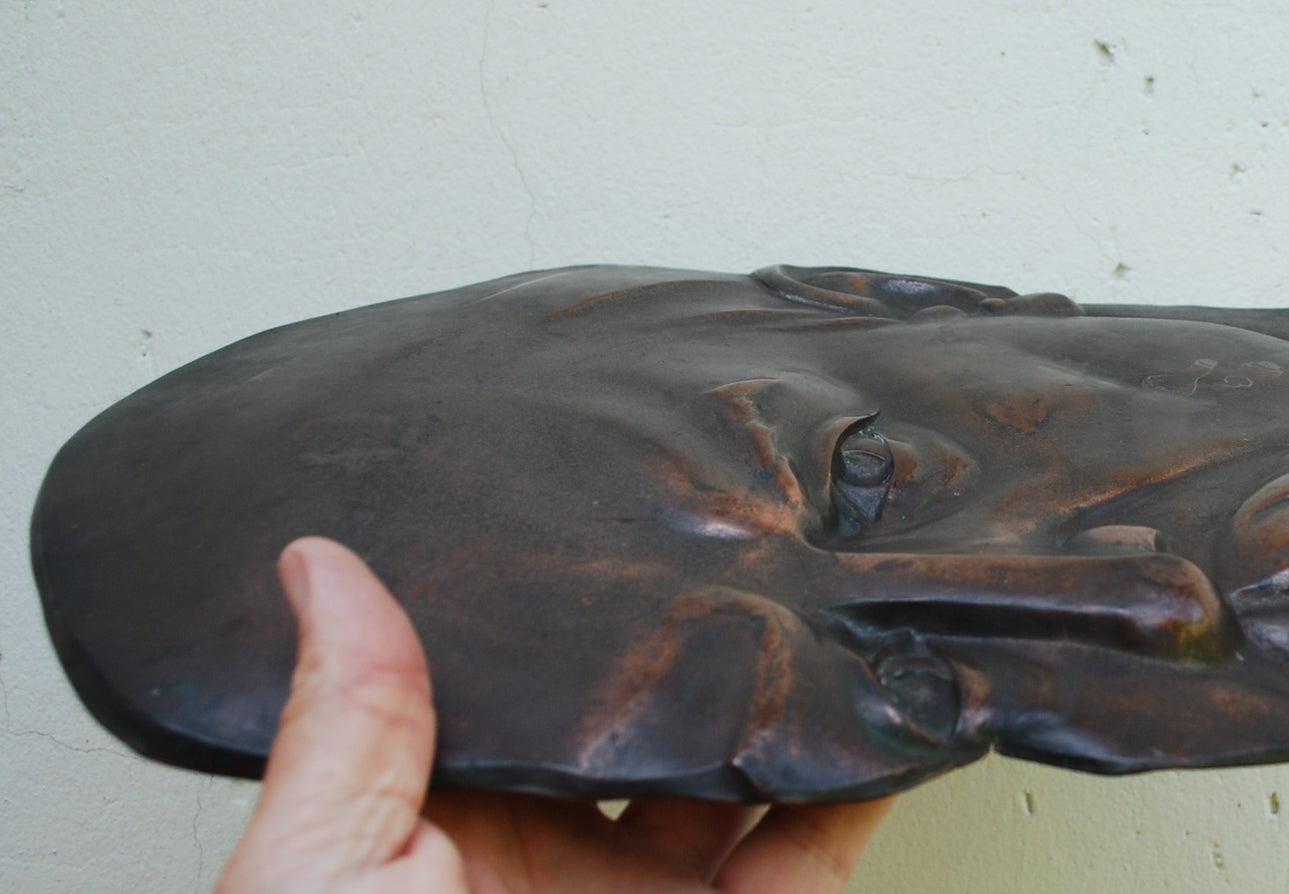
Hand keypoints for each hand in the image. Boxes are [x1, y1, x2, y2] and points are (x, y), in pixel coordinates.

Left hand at [216, 537, 892, 893]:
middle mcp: (552, 867)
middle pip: (639, 731)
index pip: (507, 696)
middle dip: (691, 649)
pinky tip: (871, 724)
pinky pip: (807, 857)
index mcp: (436, 836)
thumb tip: (319, 571)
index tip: (597, 523)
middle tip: (735, 543)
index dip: (551, 614)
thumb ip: (349, 729)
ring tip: (819, 606)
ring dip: (784, 705)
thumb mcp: (318, 874)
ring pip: (739, 784)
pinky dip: (851, 795)